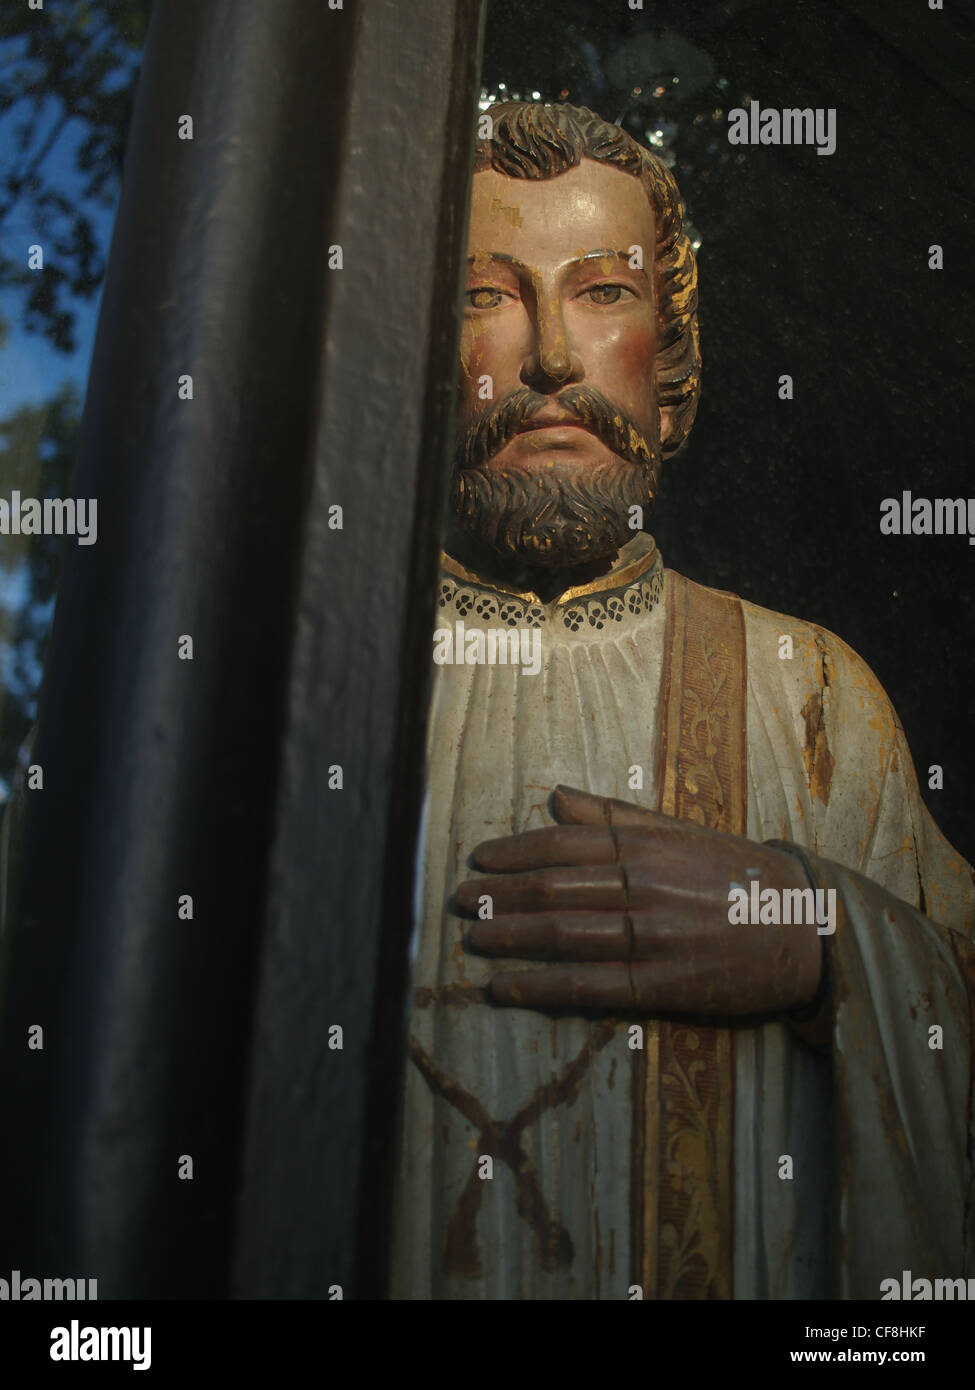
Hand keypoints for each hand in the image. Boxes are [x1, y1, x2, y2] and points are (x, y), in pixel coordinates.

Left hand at [455, 786, 823, 1017]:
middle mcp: (643, 885)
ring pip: (563, 933)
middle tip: (456, 901)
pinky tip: (504, 987)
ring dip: (508, 937)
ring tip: (470, 938)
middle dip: (497, 895)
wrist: (806, 927)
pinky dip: (541, 985)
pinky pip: (589, 985)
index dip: (512, 851)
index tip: (476, 858)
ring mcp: (653, 936)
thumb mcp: (681, 832)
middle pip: (553, 888)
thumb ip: (616, 816)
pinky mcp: (663, 984)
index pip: (562, 843)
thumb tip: (556, 796)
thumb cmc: (739, 876)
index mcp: (646, 844)